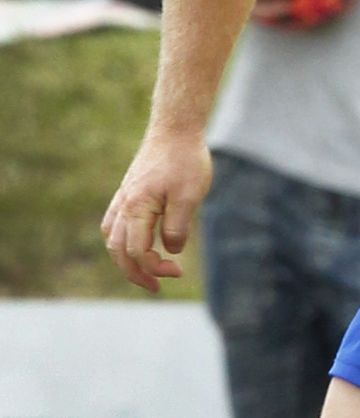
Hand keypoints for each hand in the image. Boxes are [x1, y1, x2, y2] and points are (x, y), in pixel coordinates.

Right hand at [100, 130, 212, 293]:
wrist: (175, 130)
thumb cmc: (185, 161)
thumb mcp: (190, 196)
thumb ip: (178, 226)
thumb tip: (170, 250)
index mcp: (137, 207)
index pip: (136, 251)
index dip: (154, 268)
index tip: (178, 271)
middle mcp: (123, 205)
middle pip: (118, 250)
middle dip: (136, 273)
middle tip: (157, 287)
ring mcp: (122, 198)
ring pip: (112, 238)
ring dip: (125, 259)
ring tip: (145, 272)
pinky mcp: (127, 193)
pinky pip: (114, 224)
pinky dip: (121, 242)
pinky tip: (135, 247)